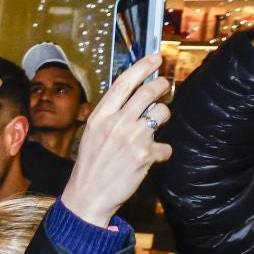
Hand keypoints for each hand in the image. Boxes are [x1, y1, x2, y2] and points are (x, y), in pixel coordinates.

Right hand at [59, 52, 171, 226]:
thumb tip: (133, 99)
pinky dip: (161, 153)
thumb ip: (111, 116)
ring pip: (162, 113)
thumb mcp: (92, 135)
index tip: (156, 57)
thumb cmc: (90, 166)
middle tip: (164, 86)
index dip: (142, 67)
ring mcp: (131, 138)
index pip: (123, 83)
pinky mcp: (144, 155)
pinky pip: (165, 146)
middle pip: (147, 92)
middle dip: (161, 85)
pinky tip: (150, 159)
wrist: (87, 197)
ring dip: (163, 118)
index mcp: (100, 117)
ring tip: (154, 128)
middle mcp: (116, 123)